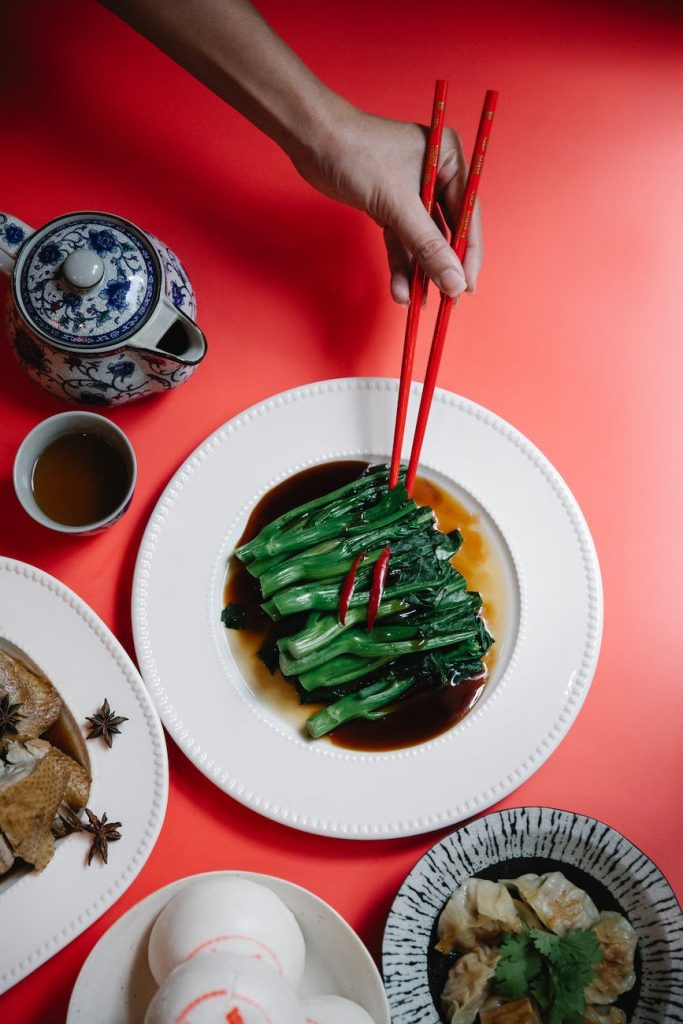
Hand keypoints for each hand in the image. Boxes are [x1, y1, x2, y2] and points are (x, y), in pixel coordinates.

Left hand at [292, 104, 482, 303]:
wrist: (311, 140)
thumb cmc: (357, 154)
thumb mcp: (398, 203)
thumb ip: (428, 245)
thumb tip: (454, 282)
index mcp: (448, 159)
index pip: (469, 214)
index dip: (469, 252)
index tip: (467, 286)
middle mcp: (435, 174)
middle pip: (447, 230)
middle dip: (442, 267)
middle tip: (446, 300)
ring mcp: (411, 192)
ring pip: (421, 240)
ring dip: (418, 272)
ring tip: (416, 303)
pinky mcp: (388, 205)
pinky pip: (400, 240)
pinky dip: (399, 264)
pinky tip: (400, 289)